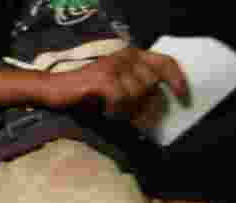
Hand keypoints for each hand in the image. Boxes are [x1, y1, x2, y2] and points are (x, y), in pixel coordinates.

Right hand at [43, 47, 187, 120]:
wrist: (54, 90)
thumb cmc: (85, 94)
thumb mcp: (116, 89)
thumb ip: (136, 92)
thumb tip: (156, 109)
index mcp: (132, 55)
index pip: (165, 63)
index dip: (176, 80)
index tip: (182, 97)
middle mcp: (125, 56)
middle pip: (150, 84)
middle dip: (141, 103)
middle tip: (126, 114)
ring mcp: (114, 66)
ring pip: (137, 93)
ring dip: (126, 109)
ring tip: (112, 112)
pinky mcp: (103, 78)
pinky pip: (121, 99)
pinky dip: (114, 111)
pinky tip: (104, 112)